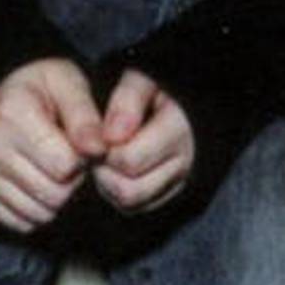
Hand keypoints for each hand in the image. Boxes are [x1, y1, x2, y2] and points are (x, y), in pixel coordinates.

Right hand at [0, 58, 105, 233]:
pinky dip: (38, 209)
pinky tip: (40, 180)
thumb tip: (99, 150)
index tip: (84, 141)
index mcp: (12, 113)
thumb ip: (85, 116)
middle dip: (73, 179)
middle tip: (73, 156)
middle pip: (53, 193)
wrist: (1, 93)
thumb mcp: (67, 82)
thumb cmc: (42, 86)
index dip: (85, 157)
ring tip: (57, 166)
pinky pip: (21, 223)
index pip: (64, 164)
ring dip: (59, 196)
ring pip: (39, 213)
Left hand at [93, 69, 194, 214]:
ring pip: (131, 203)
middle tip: (101, 146)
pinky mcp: (169, 192)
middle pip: (129, 191)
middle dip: (105, 171)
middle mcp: (184, 162)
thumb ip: (129, 99)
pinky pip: (136, 206)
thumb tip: (111, 136)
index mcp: (180, 130)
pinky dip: (119, 190)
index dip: (105, 148)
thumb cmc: (156, 84)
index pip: (129, 160)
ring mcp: (178, 181)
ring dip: (110, 183)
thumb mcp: (143, 78)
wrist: (177, 96)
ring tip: (108, 154)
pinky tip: (118, 164)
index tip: (100, 129)